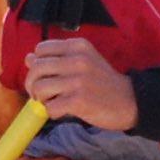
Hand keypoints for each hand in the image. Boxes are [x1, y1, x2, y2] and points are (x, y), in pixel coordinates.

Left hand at [19, 35, 136, 130]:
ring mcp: (78, 80)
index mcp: (78, 46)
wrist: (130, 101)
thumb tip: (28, 59)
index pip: (40, 49)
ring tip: (52, 102)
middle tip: (40, 94)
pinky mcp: (79, 101)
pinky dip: (52, 112)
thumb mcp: (84, 62)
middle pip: (36, 68)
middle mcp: (77, 60)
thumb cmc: (103, 82)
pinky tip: (63, 111)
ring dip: (41, 99)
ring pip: (40, 87)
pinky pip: (50, 107)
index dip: (37, 64)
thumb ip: (57, 59)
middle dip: (32, 83)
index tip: (44, 76)